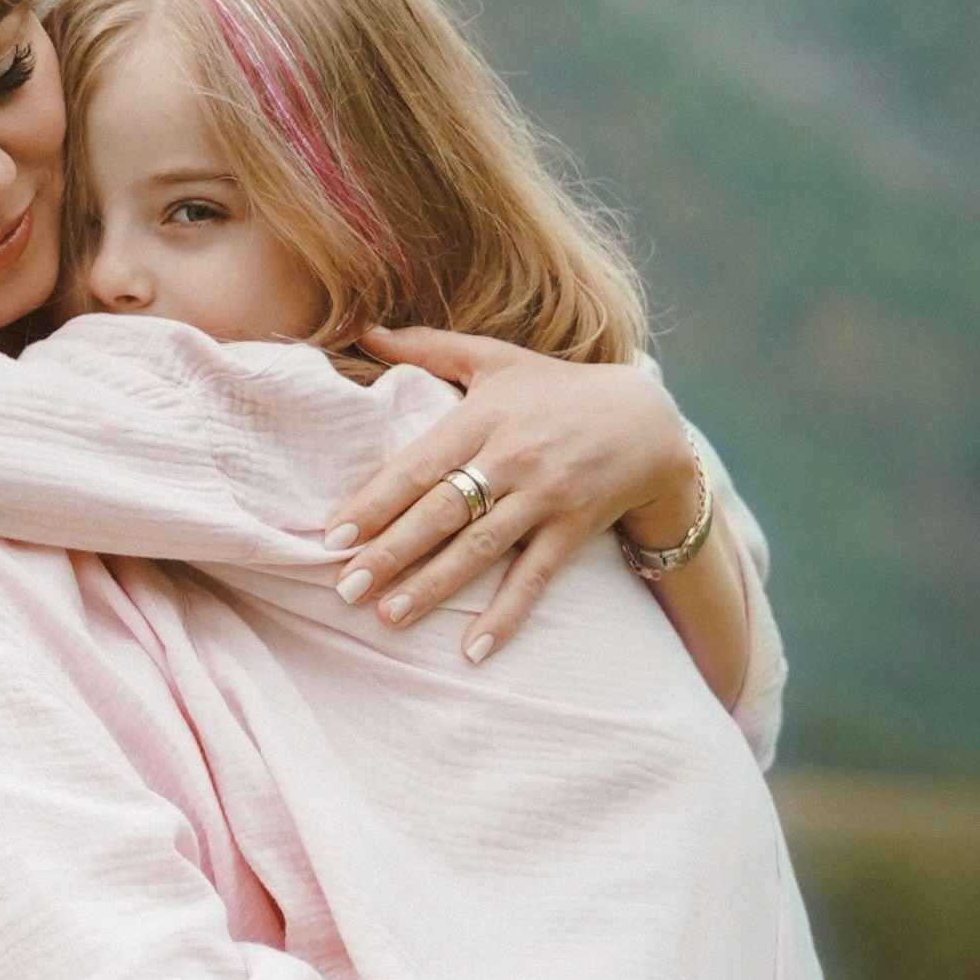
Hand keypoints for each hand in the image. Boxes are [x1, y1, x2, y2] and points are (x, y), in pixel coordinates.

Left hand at [327, 327, 693, 658]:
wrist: (645, 419)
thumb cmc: (554, 388)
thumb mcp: (495, 359)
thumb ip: (427, 346)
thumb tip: (364, 328)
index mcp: (483, 417)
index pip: (419, 465)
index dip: (376, 501)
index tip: (334, 534)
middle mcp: (512, 458)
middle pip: (442, 512)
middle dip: (391, 553)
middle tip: (344, 589)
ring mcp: (545, 497)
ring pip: (480, 550)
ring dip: (433, 586)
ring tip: (388, 617)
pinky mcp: (573, 530)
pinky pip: (534, 579)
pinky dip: (505, 616)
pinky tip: (474, 651)